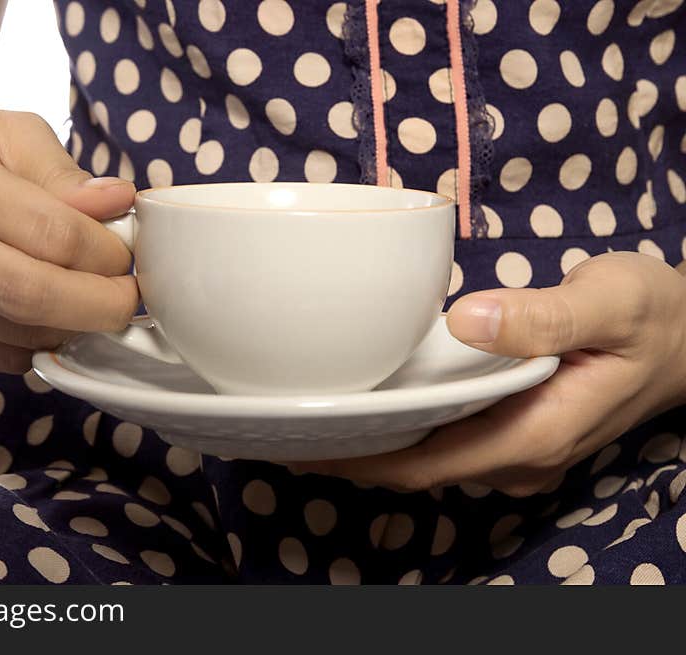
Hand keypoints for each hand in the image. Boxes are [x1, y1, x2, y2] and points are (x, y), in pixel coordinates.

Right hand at [0, 100, 136, 371]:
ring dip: (73, 327)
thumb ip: (66, 174)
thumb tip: (121, 205)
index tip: (128, 254)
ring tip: (93, 300)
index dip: (105, 253)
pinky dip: (40, 346)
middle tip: (129, 298)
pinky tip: (55, 319)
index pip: (49, 234)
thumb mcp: (7, 134)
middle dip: (99, 306)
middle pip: (29, 296)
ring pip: (16, 335)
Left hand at [296, 252, 685, 495]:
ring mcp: (515, 449)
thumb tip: (469, 322)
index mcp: (533, 434)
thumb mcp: (613, 300)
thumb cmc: (656, 316)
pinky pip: (444, 440)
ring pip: (426, 458)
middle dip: (348, 455)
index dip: (357, 461)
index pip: (425, 463)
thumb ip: (546, 316)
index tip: (299, 444)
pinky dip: (400, 429)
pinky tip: (369, 402)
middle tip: (282, 422)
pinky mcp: (514, 430)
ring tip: (310, 412)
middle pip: (414, 468)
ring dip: (369, 444)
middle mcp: (517, 456)